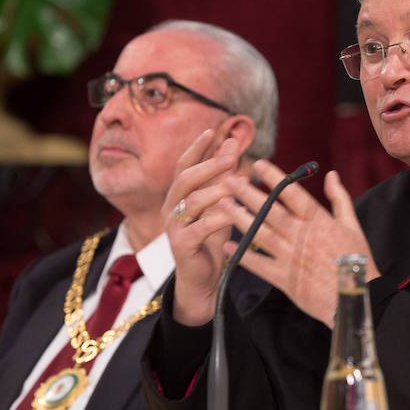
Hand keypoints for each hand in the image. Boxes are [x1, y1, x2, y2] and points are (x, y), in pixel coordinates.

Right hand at [164, 130, 244, 325]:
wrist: (202, 278)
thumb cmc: (210, 237)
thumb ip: (223, 174)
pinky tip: (236, 213)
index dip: (196, 148)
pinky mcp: (181, 245)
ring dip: (216, 190)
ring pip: (192, 202)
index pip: (184, 165)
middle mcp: (171, 208)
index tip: (212, 131)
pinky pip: (200, 228)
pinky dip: (218, 219)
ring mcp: (173, 227)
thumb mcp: (218, 203)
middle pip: (185, 179)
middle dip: (208, 165)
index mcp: (178, 195)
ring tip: (238, 183)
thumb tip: (233, 142)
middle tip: (231, 156)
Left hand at [216, 160, 378, 327]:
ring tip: (223, 205)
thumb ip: (340, 198)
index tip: (259, 164)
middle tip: (230, 180)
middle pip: (271, 211)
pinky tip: (228, 246)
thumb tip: (331, 174)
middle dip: (248, 194)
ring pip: (261, 234)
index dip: (275, 178)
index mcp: (319, 222)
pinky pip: (259, 265)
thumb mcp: (353, 225)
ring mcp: (292, 258)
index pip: (293, 194)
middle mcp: (302, 237)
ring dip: (240, 219)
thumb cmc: (358, 261)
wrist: (357, 298)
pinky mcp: (285, 279)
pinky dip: (243, 256)